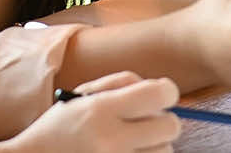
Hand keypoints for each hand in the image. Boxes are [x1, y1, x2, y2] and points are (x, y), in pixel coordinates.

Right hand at [9, 72, 180, 152]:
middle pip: (171, 126)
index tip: (159, 95)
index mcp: (100, 111)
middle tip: (145, 123)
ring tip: (131, 143)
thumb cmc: (60, 127)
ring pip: (166, 151)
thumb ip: (123, 84)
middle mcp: (111, 141)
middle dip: (162, 121)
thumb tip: (164, 91)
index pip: (160, 94)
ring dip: (155, 145)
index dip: (166, 92)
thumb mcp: (83, 97)